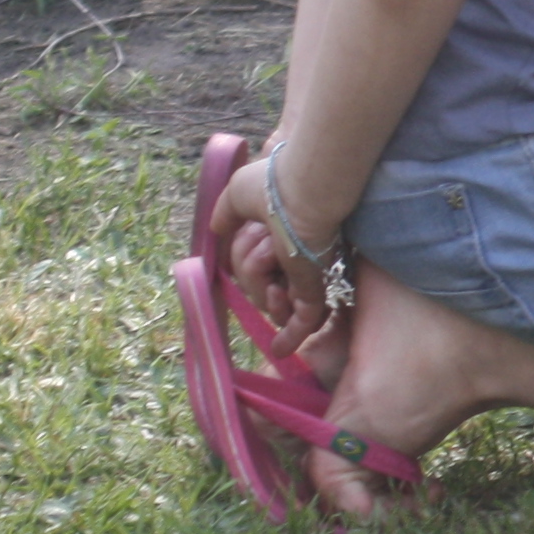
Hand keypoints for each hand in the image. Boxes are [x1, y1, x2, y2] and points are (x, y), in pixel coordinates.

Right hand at [214, 152, 344, 363]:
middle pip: (256, 283)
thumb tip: (218, 229)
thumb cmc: (273, 184)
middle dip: (248, 261)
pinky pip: (303, 318)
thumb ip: (228, 214)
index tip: (254, 239)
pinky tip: (281, 350)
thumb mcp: (239, 195)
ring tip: (271, 246)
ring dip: (258, 274)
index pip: (256, 264)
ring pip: (266, 297)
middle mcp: (296, 256)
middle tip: (262, 233)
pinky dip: (292, 335)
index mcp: (280, 234)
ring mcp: (307, 272)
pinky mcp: (315, 284)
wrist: (303, 186)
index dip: (248, 259)